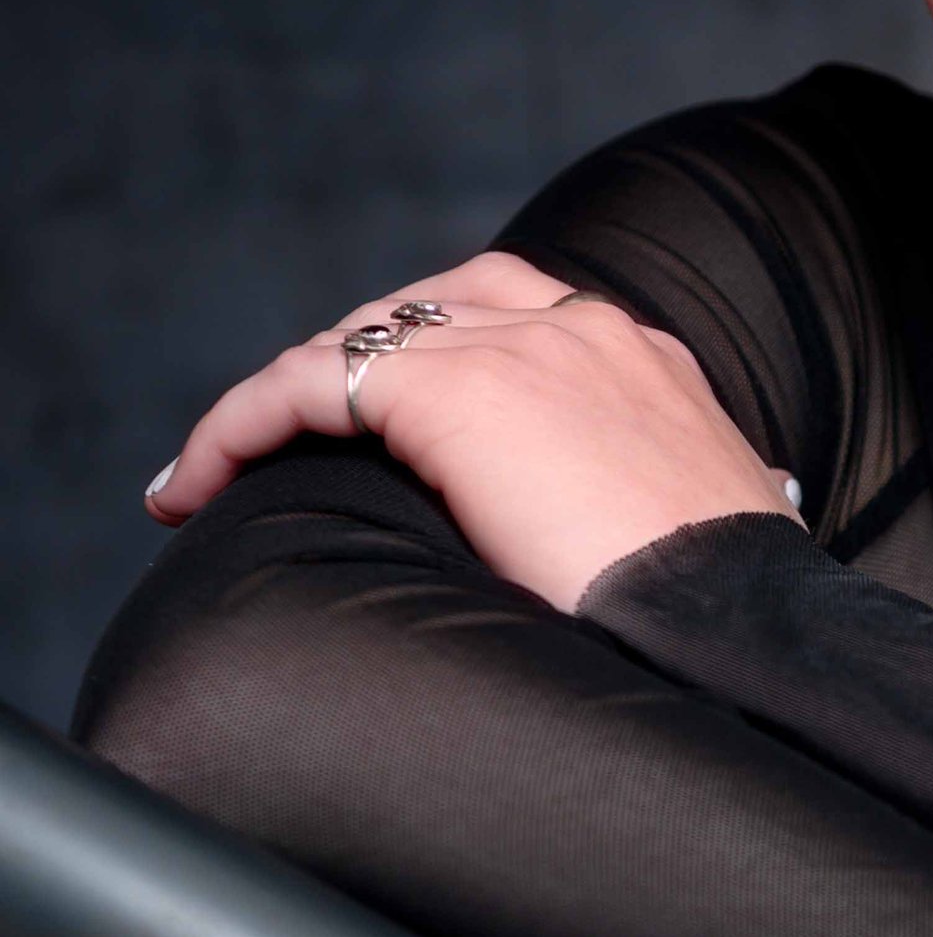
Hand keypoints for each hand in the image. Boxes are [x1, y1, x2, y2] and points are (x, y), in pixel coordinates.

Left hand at [143, 252, 802, 612]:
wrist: (735, 624)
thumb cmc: (723, 615)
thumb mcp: (695, 538)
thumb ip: (651, 509)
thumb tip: (631, 552)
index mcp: (646, 360)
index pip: (517, 320)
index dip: (435, 367)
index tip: (395, 437)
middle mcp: (581, 330)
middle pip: (425, 312)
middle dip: (350, 374)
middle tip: (289, 450)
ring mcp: (517, 347)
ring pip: (354, 343)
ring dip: (281, 404)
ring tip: (219, 472)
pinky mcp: (450, 389)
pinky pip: (303, 384)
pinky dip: (235, 428)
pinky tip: (193, 489)